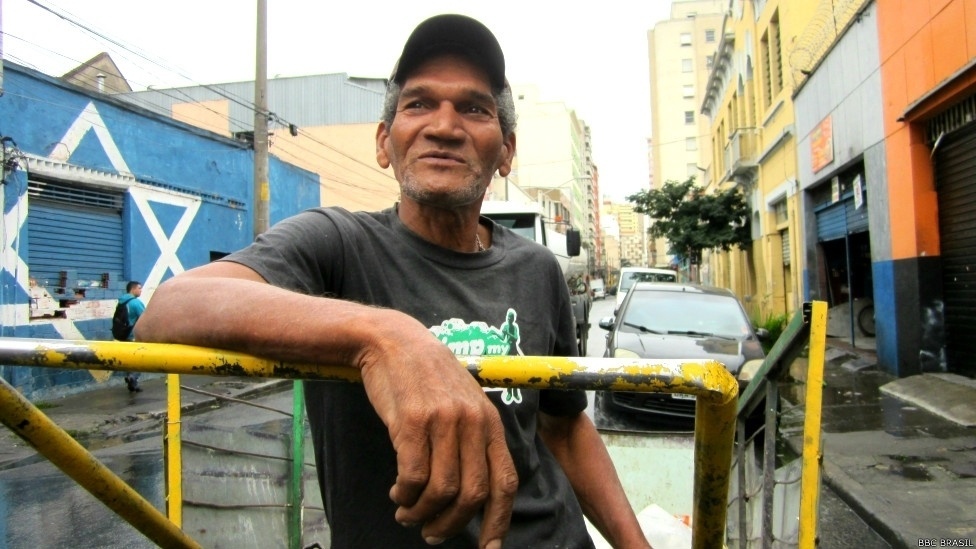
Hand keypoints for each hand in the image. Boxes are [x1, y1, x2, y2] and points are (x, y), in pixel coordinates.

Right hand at [358, 313, 517, 547]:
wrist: (394, 341)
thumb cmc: (427, 377)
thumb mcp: (464, 403)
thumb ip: (473, 440)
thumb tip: (473, 493)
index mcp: (491, 422)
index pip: (506, 482)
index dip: (499, 521)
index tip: (488, 548)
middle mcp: (473, 422)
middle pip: (473, 494)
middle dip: (452, 525)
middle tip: (432, 534)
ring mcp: (444, 421)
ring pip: (442, 491)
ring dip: (422, 513)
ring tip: (408, 514)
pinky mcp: (412, 422)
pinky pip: (413, 476)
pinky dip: (405, 495)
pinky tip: (397, 493)